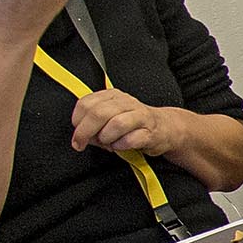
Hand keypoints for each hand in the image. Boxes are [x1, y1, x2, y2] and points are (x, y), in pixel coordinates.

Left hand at [69, 89, 188, 158]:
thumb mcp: (110, 116)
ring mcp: (140, 116)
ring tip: (107, 143)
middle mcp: (126, 102)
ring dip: (106, 138)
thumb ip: (92, 122)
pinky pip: (132, 139)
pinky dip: (121, 146)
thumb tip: (80, 135)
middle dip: (85, 132)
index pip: (86, 103)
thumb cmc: (133, 124)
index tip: (77, 134)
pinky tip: (120, 146)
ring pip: (116, 124)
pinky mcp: (151, 132)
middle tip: (81, 144)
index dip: (77, 121)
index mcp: (112, 96)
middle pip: (99, 113)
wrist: (165, 128)